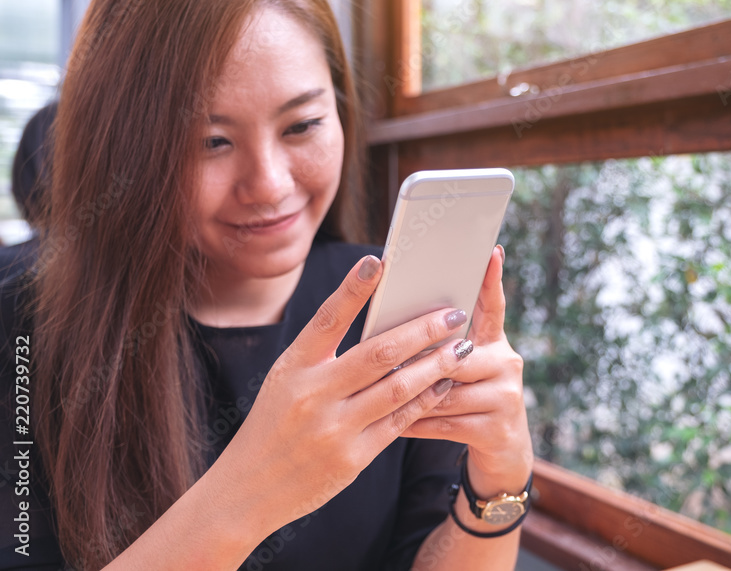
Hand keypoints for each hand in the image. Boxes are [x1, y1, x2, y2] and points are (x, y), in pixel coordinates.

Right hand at [209, 255, 473, 536]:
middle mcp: (313, 395)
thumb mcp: (286, 381)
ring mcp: (334, 428)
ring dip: (436, 365)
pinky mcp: (352, 458)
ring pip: (398, 388)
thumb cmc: (273, 424)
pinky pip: (400, 422)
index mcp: (294, 367)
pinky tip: (444, 383)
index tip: (379, 262)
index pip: (327, 319)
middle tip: (453, 313)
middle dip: (423, 330)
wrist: (247, 489)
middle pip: (379, 353)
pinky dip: (426, 399)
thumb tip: (382, 324)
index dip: (353, 289)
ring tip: (462, 347)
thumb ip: (326, 355)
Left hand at [403, 245, 533, 497]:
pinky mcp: (497, 429)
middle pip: (455, 354)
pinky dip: (414, 424)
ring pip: (445, 391)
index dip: (492, 280)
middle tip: (381, 354)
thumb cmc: (468, 404)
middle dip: (418, 357)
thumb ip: (441, 349)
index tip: (491, 251)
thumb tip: (397, 328)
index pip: (493, 306)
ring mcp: (505, 396)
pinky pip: (444, 424)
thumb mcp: (464, 371)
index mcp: (495, 343)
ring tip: (372, 393)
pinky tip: (389, 425)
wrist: (503, 453)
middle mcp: (507, 363)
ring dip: (408, 394)